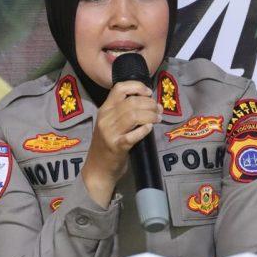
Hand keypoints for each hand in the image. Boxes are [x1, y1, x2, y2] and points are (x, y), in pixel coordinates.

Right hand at [82, 80, 162, 206]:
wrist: (97, 169)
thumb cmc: (107, 145)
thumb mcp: (110, 124)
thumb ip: (123, 112)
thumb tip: (150, 102)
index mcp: (104, 110)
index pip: (119, 88)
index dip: (137, 87)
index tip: (149, 93)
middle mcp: (105, 119)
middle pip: (131, 102)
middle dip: (150, 104)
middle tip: (159, 110)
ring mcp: (110, 133)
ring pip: (133, 115)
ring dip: (150, 115)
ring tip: (158, 118)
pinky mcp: (117, 147)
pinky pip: (133, 135)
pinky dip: (144, 129)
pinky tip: (149, 128)